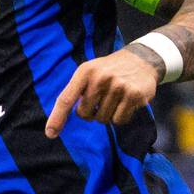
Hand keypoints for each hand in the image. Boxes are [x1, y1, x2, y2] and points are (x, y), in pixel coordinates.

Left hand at [45, 46, 160, 137]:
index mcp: (85, 71)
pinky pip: (119, 120)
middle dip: (91, 113)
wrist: (142, 59)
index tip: (50, 133)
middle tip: (101, 100)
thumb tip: (58, 120)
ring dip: (107, 115)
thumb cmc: (109, 70)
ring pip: (103, 119)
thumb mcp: (90, 71)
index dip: (57, 118)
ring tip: (115, 99)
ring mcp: (118, 86)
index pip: (66, 99)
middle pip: (85, 114)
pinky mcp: (134, 95)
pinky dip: (120, 117)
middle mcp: (100, 78)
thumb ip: (75, 91)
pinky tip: (125, 103)